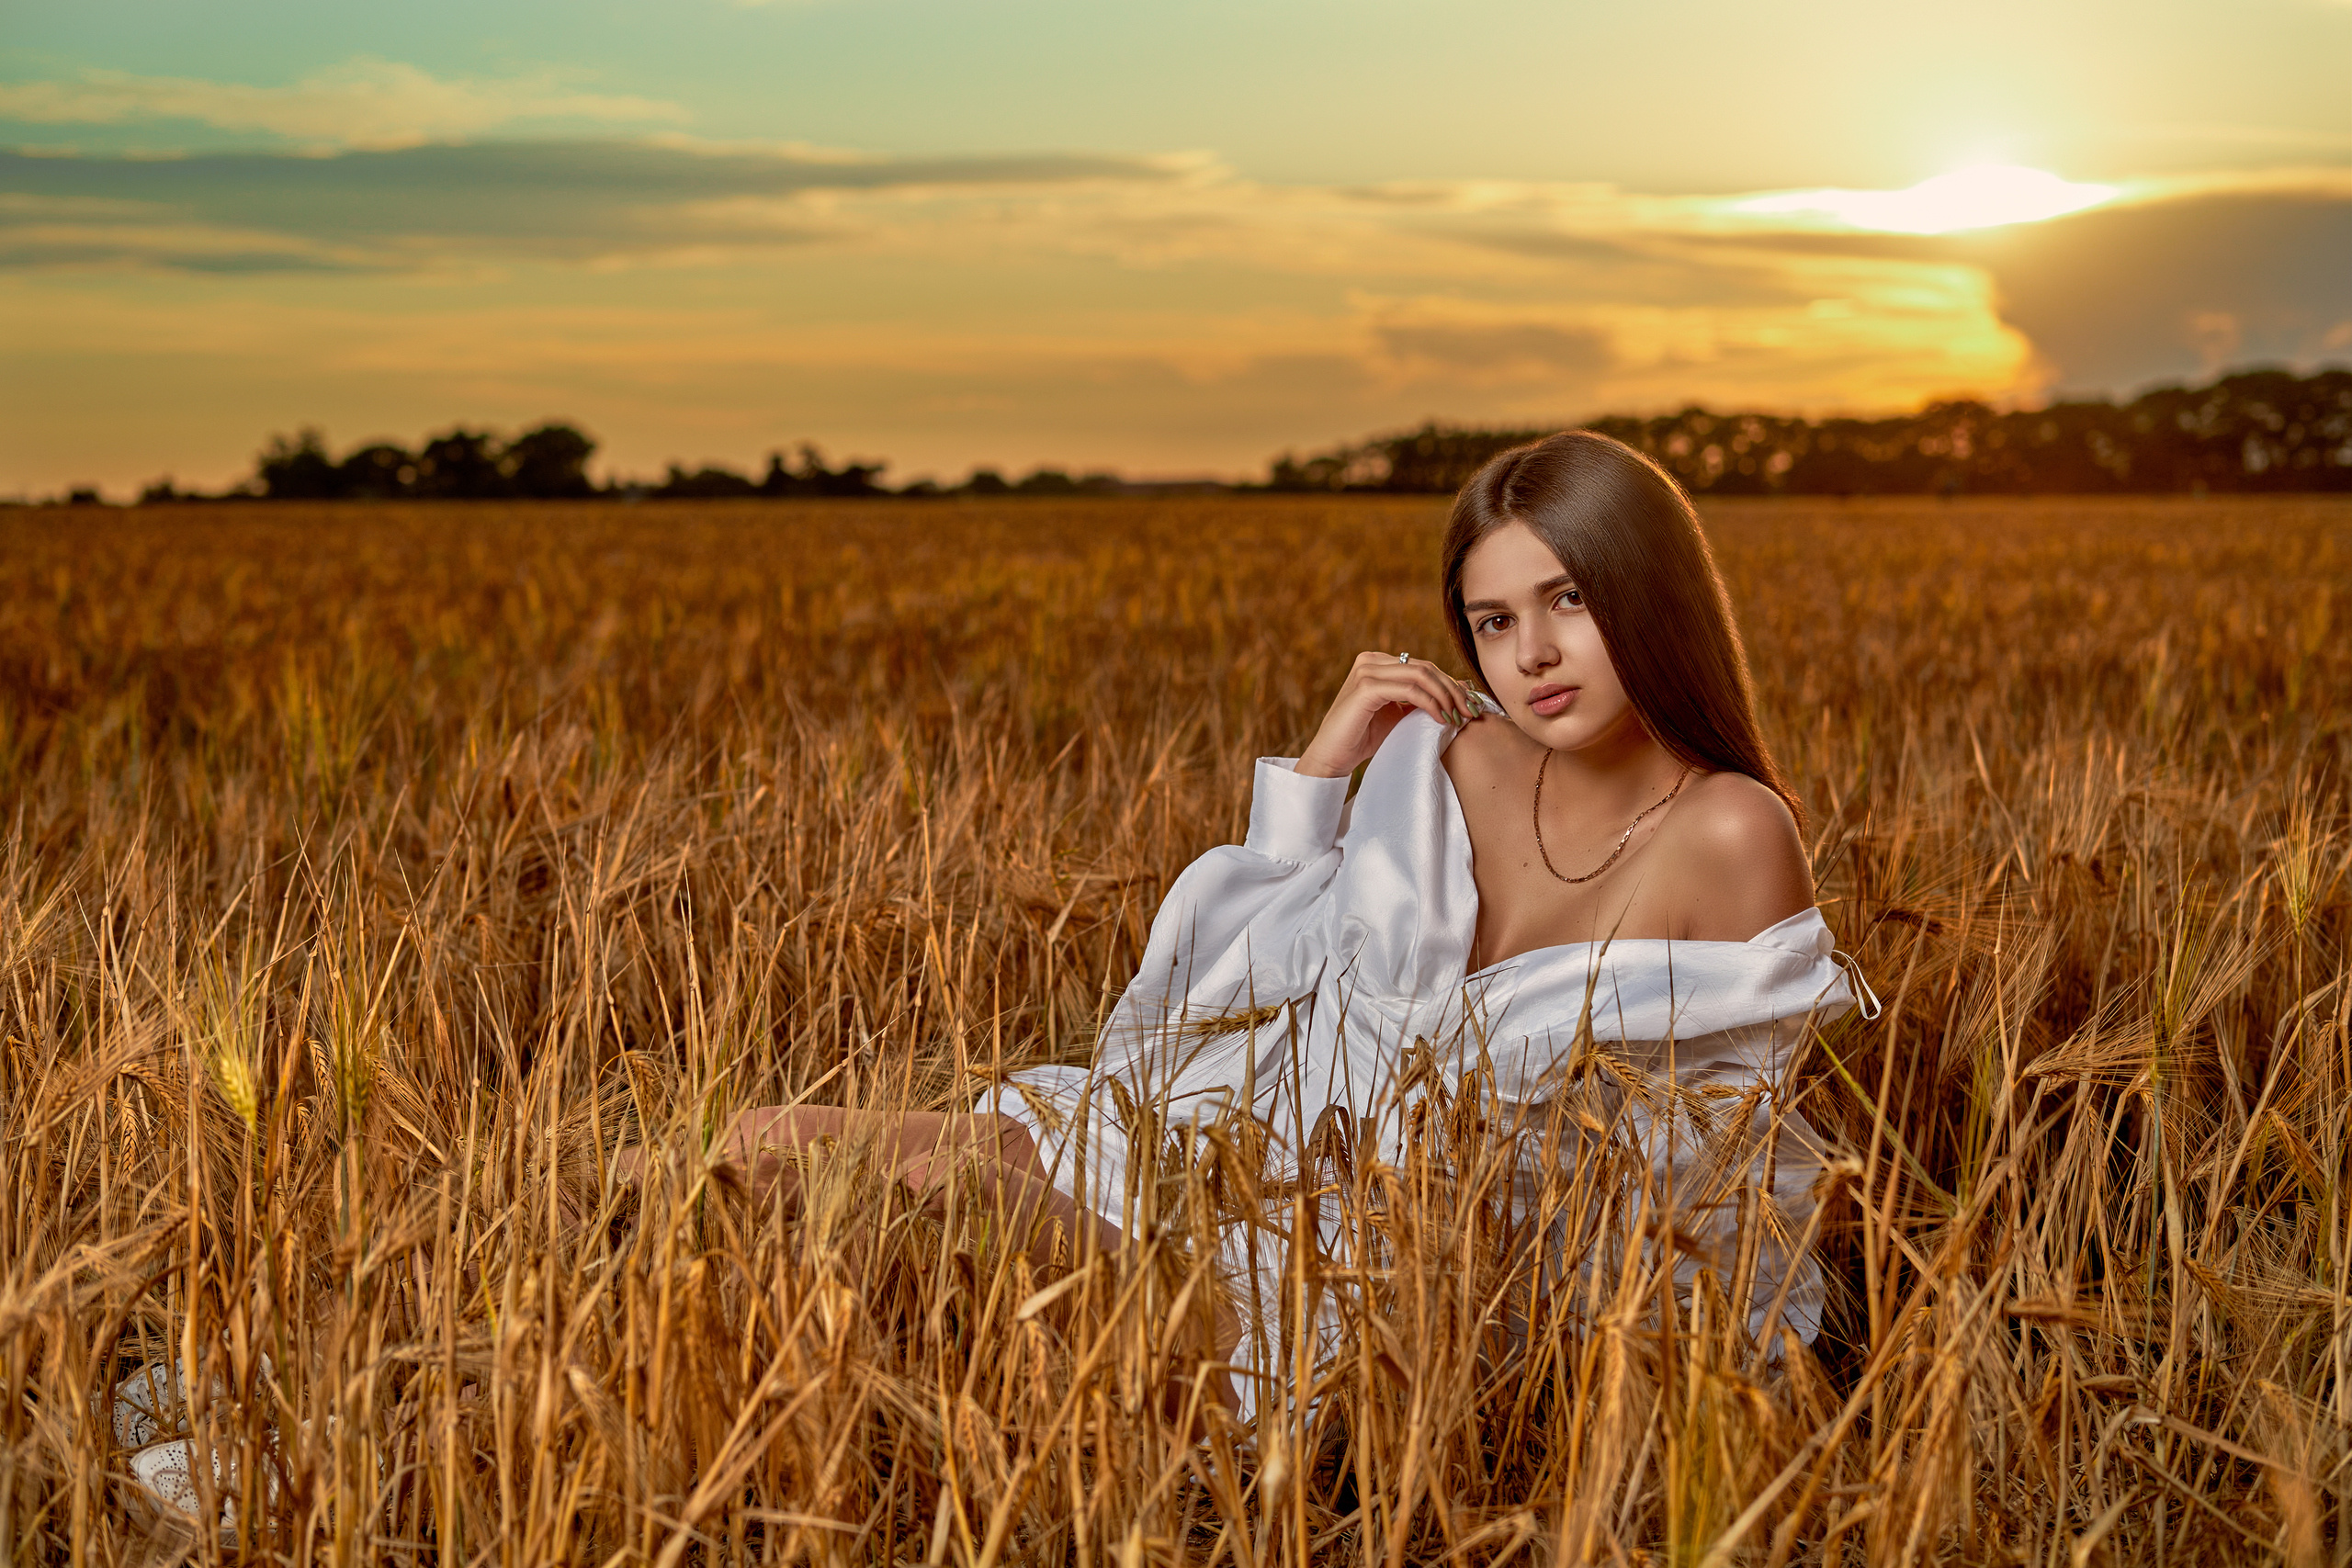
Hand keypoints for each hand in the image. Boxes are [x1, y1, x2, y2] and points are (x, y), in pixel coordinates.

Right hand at [1294, 652, 1481, 777]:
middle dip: (1454, 690)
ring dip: (1446, 696)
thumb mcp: (1400, 716)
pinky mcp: (1366, 688)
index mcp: (1378, 663)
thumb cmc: (1364, 738)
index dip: (1451, 684)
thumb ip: (1423, 700)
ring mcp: (1366, 671)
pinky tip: (1441, 719)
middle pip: (1426, 668)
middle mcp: (1371, 661)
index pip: (1424, 667)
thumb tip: (1461, 688)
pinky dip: (1430, 703)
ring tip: (1458, 717)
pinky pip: (1409, 690)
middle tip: (1471, 712)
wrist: (1332, 757)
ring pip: (1421, 675)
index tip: (1471, 706)